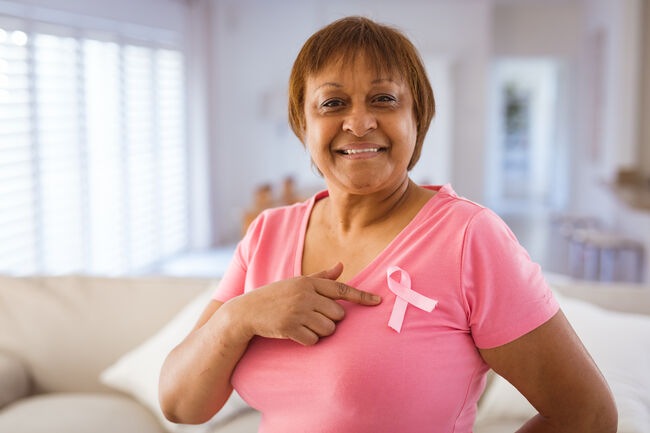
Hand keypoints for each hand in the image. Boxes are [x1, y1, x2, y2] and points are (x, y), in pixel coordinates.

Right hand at [231, 262, 380, 345]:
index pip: (342, 289)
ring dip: (320, 332)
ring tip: (304, 325)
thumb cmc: (276, 296)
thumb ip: (321, 277)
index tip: (378, 302)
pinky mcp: (290, 328)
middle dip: (330, 320)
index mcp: (309, 282)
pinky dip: (308, 340)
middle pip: (338, 314)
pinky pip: (313, 340)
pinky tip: (296, 333)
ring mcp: (297, 311)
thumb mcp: (297, 282)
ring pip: (328, 329)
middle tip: (312, 317)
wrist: (247, 312)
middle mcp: (305, 295)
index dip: (362, 297)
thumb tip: (341, 265)